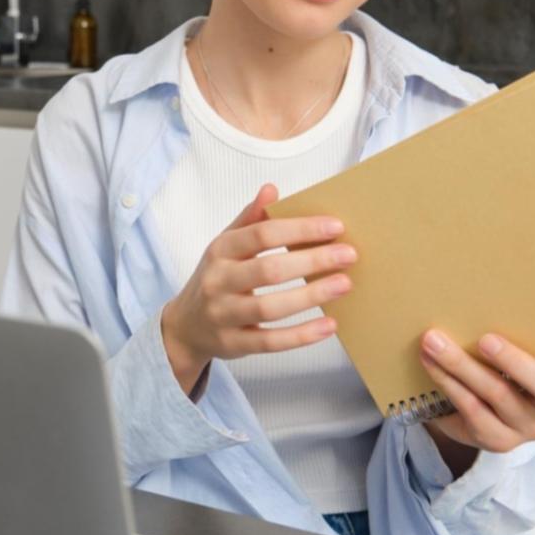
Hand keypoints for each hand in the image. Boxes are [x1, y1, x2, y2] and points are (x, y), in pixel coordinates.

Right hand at [160, 183, 355, 395]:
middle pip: (268, 270)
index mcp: (220, 250)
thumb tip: (271, 189)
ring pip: (270, 308)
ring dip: (311, 296)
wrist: (186, 327)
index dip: (300, 229)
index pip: (262, 234)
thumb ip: (249, 219)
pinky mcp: (232, 344)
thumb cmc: (216, 278)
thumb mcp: (225, 245)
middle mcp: (217, 282)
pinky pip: (271, 342)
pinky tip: (330, 325)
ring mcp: (223, 315)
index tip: (335, 227)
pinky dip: (302, 335)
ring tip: (344, 285)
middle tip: (348, 255)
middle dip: (311, 260)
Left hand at [419, 328, 534, 456]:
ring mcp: (526, 428)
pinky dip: (448, 382)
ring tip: (435, 341)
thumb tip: (495, 284)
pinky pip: (471, 409)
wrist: (479, 403)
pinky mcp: (496, 439)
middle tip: (486, 339)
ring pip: (498, 396)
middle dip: (514, 363)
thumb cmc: (508, 362)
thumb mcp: (524, 345)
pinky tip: (430, 362)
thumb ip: (525, 329)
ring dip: (463, 366)